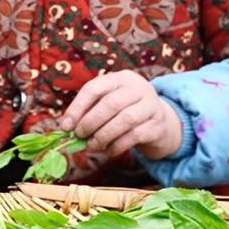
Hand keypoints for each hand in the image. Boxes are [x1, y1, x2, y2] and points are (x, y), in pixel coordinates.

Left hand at [61, 70, 182, 159]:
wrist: (162, 123)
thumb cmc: (126, 111)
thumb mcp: (109, 103)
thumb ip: (90, 111)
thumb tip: (66, 127)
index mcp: (120, 78)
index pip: (94, 88)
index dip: (77, 108)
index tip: (66, 126)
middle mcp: (138, 88)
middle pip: (110, 104)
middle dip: (90, 122)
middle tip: (79, 136)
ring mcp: (152, 106)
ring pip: (124, 120)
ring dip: (103, 136)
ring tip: (91, 146)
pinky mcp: (158, 126)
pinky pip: (135, 136)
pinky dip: (117, 145)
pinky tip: (108, 151)